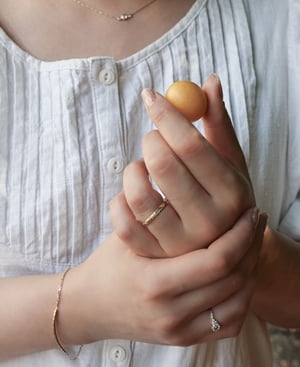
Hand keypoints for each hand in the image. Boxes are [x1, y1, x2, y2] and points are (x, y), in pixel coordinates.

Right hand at [63, 208, 266, 346]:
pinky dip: (242, 297)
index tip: (250, 212)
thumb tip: (197, 186)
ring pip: (238, 302)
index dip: (240, 235)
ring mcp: (179, 330)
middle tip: (256, 222)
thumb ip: (159, 217)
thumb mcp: (128, 235)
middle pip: (233, 280)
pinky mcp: (183, 339)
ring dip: (251, 269)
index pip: (216, 260)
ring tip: (253, 243)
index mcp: (154, 282)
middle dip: (252, 247)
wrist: (90, 307)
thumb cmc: (108, 264)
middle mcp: (170, 312)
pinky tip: (242, 274)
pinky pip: (229, 323)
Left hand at [110, 74, 254, 256]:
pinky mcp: (153, 255)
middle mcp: (208, 222)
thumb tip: (209, 82)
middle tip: (153, 138)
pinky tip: (131, 194)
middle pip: (162, 164)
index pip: (190, 145)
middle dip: (151, 139)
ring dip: (133, 169)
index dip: (166, 115)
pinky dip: (119, 201)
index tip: (150, 96)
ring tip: (143, 167)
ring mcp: (178, 244)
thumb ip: (218, 123)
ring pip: (137, 195)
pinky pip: (122, 223)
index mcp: (231, 192)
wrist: (218, 243)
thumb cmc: (221, 194)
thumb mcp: (229, 161)